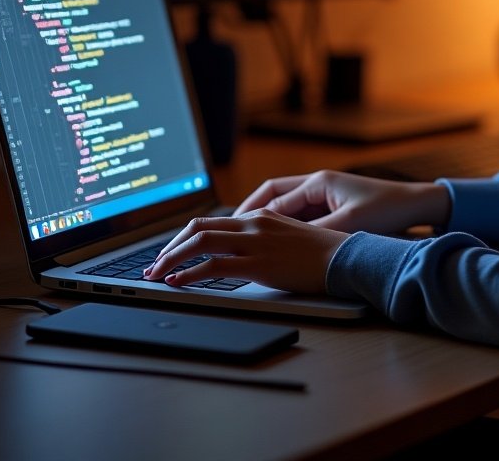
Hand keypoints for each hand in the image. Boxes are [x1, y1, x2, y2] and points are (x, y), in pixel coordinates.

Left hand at [142, 209, 344, 293]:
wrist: (345, 258)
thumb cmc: (322, 254)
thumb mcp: (287, 239)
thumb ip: (263, 241)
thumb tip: (239, 257)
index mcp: (260, 216)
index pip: (210, 220)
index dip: (183, 237)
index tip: (169, 253)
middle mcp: (254, 223)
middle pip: (198, 227)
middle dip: (170, 246)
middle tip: (153, 265)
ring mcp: (255, 242)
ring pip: (200, 243)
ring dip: (171, 259)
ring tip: (155, 275)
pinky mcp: (258, 264)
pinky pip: (213, 266)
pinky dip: (188, 274)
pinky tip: (177, 282)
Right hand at [234, 169, 450, 234]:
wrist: (417, 204)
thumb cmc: (387, 210)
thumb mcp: (348, 224)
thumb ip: (315, 232)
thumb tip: (285, 243)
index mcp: (318, 182)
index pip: (273, 198)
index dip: (250, 215)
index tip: (232, 231)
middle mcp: (318, 184)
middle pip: (273, 197)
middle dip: (249, 214)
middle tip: (228, 233)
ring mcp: (324, 194)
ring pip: (285, 208)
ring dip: (266, 222)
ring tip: (245, 242)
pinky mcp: (332, 206)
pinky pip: (300, 216)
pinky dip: (285, 228)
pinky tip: (276, 246)